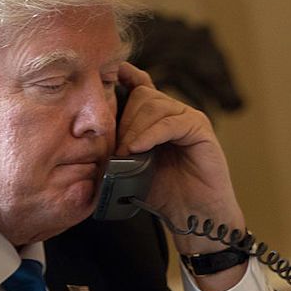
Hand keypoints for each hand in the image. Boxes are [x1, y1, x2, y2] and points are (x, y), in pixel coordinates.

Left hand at [116, 62, 246, 290]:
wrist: (192, 215)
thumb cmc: (163, 194)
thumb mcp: (131, 169)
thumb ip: (117, 151)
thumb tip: (90, 142)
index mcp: (156, 119)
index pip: (140, 87)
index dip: (126, 77)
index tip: (109, 75)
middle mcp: (173, 113)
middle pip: (143, 96)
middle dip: (124, 120)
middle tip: (116, 149)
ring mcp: (188, 119)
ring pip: (155, 106)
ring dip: (134, 129)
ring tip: (126, 153)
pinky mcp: (200, 129)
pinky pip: (171, 123)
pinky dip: (151, 134)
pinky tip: (138, 148)